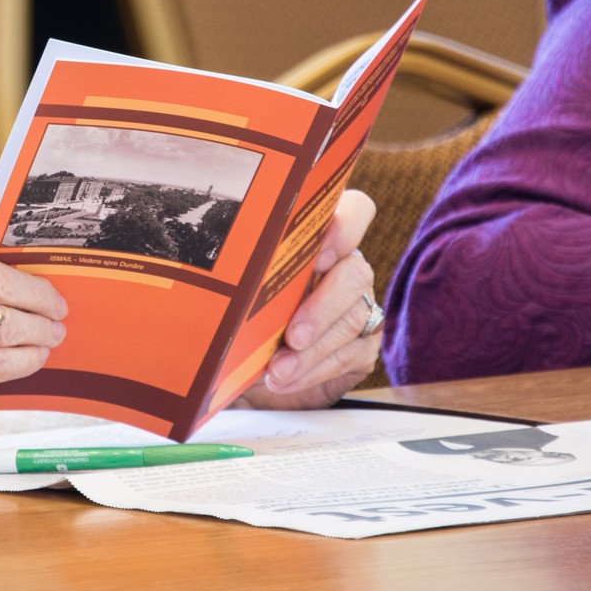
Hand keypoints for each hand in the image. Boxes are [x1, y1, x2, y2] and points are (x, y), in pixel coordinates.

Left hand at [238, 189, 381, 409]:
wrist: (249, 370)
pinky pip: (350, 356)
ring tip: (278, 370)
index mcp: (319, 241)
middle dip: (322, 308)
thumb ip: (246, 275)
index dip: (347, 226)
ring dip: (312, 351)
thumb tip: (226, 280)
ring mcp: (359, 307)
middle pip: (355, 274)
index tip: (319, 255)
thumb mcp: (238, 293)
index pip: (356, 212)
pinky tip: (286, 379)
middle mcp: (346, 269)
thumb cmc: (240, 318)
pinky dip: (314, 371)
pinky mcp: (363, 346)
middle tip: (292, 336)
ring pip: (353, 320)